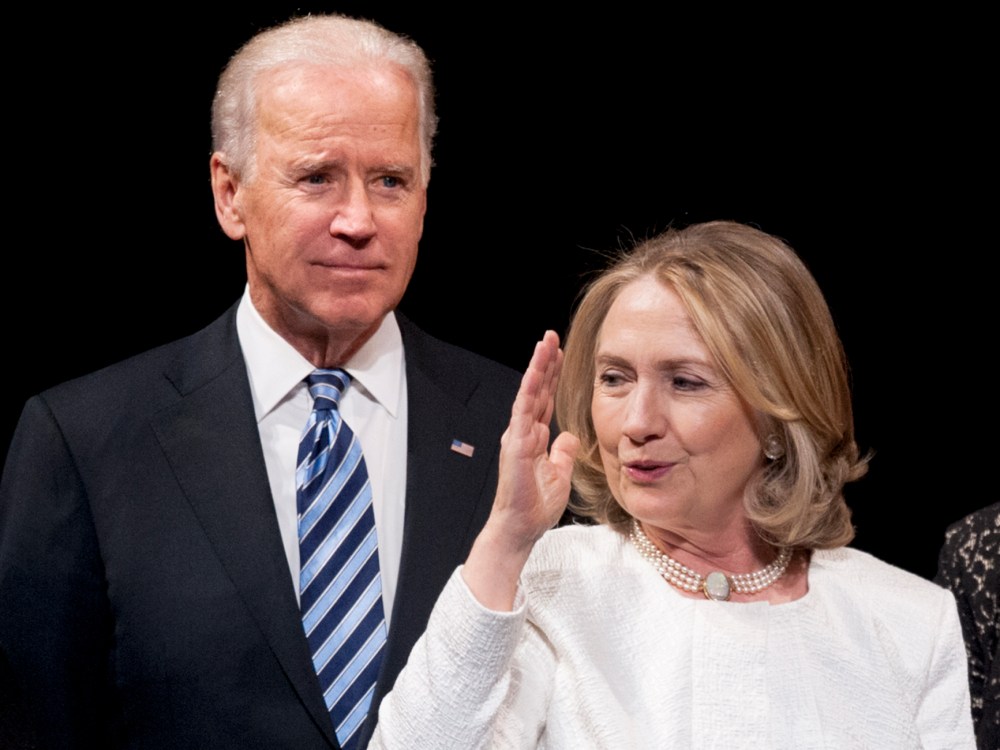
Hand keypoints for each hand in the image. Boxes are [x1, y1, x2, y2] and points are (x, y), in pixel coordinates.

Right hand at [462, 331, 579, 609]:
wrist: (519, 529)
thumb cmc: (534, 508)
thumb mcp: (559, 475)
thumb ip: (563, 453)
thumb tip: (570, 437)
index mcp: (534, 437)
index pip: (545, 399)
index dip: (552, 376)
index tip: (559, 353)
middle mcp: (524, 431)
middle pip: (537, 389)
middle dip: (544, 362)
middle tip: (552, 335)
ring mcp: (518, 436)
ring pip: (528, 393)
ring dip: (537, 367)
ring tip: (545, 343)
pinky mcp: (515, 444)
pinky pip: (524, 412)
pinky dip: (529, 390)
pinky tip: (536, 373)